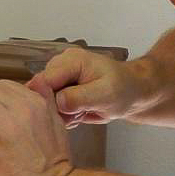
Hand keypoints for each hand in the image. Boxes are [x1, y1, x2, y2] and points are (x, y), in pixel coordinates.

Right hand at [26, 47, 141, 126]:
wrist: (132, 93)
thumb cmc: (124, 89)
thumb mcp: (105, 94)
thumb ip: (80, 97)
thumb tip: (58, 102)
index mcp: (70, 60)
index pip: (43, 81)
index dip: (49, 101)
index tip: (66, 113)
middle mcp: (60, 66)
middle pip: (41, 93)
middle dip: (57, 109)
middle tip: (80, 113)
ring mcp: (59, 79)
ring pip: (46, 103)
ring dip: (63, 114)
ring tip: (83, 112)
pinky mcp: (60, 90)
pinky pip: (53, 108)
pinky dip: (65, 115)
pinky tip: (80, 113)